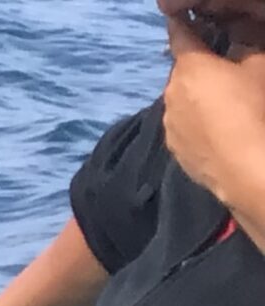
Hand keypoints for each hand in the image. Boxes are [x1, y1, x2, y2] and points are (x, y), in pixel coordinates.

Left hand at [161, 7, 264, 212]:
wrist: (250, 170)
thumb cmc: (258, 109)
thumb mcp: (261, 64)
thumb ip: (244, 42)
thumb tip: (235, 31)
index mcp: (189, 68)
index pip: (180, 35)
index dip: (183, 23)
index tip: (182, 15)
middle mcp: (170, 96)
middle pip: (182, 70)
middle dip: (199, 64)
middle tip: (224, 65)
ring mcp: (170, 127)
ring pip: (181, 99)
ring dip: (196, 94)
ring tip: (224, 100)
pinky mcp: (176, 152)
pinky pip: (184, 125)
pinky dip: (197, 119)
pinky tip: (219, 125)